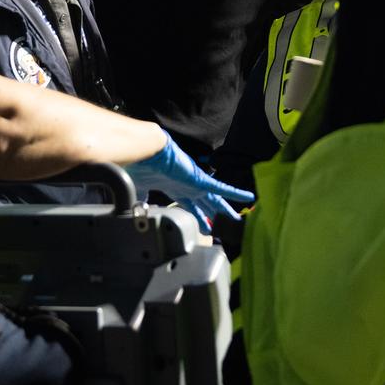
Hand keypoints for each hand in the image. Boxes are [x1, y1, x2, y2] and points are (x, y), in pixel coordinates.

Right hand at [125, 132, 253, 231]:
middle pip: (207, 206)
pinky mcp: (200, 179)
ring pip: (217, 201)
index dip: (199, 218)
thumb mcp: (141, 188)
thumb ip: (142, 199)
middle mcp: (189, 187)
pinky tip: (248, 196)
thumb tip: (137, 209)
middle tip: (224, 230)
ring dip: (227, 212)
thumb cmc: (142, 166)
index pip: (192, 208)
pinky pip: (222, 187)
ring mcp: (196, 184)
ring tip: (238, 223)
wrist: (146, 153)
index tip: (205, 230)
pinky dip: (235, 192)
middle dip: (214, 219)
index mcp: (177, 190)